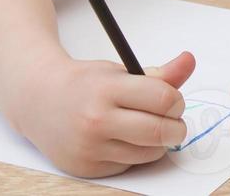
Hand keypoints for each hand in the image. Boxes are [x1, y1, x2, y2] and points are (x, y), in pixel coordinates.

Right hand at [12, 50, 194, 177]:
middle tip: (171, 120)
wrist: (39, 101)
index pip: (164, 99)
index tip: (173, 100)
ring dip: (158, 143)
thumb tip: (190, 61)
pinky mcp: (86, 168)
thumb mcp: (121, 71)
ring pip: (149, 153)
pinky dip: (134, 154)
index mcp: (108, 89)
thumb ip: (160, 72)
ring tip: (146, 127)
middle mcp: (96, 120)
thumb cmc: (86, 83)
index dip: (177, 101)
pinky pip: (129, 165)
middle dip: (176, 127)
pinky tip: (121, 139)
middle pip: (160, 132)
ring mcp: (90, 147)